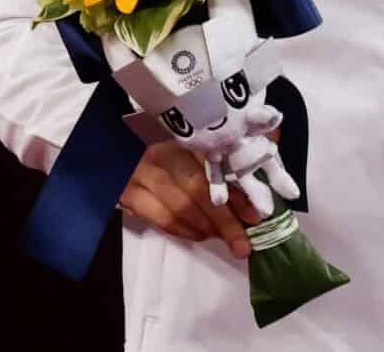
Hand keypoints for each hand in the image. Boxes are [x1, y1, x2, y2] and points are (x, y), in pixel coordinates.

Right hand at [119, 140, 262, 257]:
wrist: (122, 154)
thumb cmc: (175, 155)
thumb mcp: (202, 153)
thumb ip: (229, 163)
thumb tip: (261, 185)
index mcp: (186, 139)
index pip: (217, 167)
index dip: (237, 194)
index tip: (256, 216)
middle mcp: (163, 153)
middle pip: (198, 189)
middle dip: (224, 221)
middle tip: (242, 244)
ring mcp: (142, 173)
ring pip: (179, 207)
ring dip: (206, 228)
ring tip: (224, 238)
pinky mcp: (129, 194)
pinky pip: (161, 219)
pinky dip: (184, 231)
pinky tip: (200, 234)